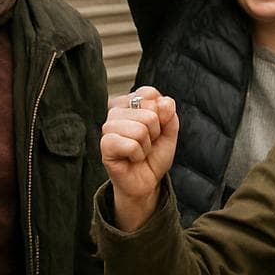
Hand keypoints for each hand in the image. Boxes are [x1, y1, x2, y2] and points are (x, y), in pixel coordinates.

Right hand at [101, 86, 179, 231]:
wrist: (146, 181)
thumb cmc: (154, 155)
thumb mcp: (169, 131)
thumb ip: (169, 114)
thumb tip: (163, 102)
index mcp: (129, 102)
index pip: (149, 93)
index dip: (161, 115)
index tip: (154, 129)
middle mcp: (115, 111)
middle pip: (149, 112)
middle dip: (155, 133)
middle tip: (146, 144)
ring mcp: (108, 127)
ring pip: (140, 129)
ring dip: (146, 146)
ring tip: (139, 152)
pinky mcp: (104, 145)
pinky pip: (131, 145)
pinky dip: (138, 155)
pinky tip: (132, 158)